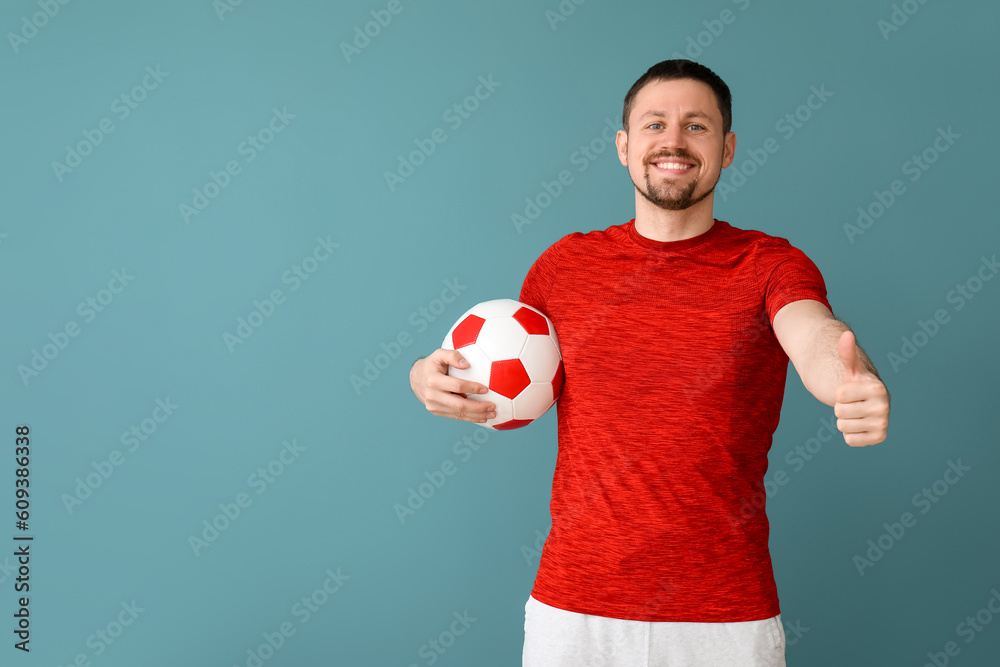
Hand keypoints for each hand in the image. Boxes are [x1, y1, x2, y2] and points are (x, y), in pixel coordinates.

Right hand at [409, 349, 496, 423]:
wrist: (415, 379)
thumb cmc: (431, 364)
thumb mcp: (439, 354)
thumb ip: (452, 355)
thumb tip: (467, 364)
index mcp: (433, 380)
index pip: (457, 386)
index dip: (472, 388)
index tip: (486, 389)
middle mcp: (433, 395)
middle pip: (459, 405)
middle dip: (478, 408)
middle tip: (493, 407)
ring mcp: (434, 406)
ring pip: (458, 414)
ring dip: (476, 415)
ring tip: (491, 414)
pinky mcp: (436, 412)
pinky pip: (455, 416)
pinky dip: (469, 418)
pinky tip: (481, 417)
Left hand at [834, 331, 889, 446]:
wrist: (866, 401)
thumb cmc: (855, 382)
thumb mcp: (850, 368)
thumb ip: (847, 353)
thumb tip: (846, 334)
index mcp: (877, 388)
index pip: (839, 395)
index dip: (839, 393)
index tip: (850, 390)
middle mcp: (884, 406)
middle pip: (839, 411)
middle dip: (840, 407)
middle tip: (852, 402)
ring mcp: (883, 423)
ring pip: (843, 427)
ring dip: (844, 420)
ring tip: (855, 412)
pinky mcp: (879, 437)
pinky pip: (850, 440)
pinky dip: (849, 434)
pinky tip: (858, 424)